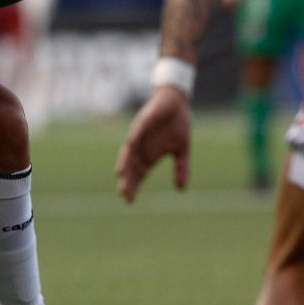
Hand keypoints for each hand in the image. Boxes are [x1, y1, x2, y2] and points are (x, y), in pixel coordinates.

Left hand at [115, 85, 191, 203]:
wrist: (177, 102)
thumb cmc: (177, 126)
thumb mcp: (183, 151)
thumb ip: (181, 169)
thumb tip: (181, 189)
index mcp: (149, 156)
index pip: (138, 175)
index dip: (133, 187)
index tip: (129, 202)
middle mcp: (140, 148)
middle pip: (130, 167)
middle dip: (127, 180)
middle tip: (124, 194)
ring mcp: (139, 134)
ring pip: (128, 151)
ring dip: (125, 162)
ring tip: (120, 174)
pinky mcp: (143, 121)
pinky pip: (136, 131)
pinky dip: (133, 139)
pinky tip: (130, 146)